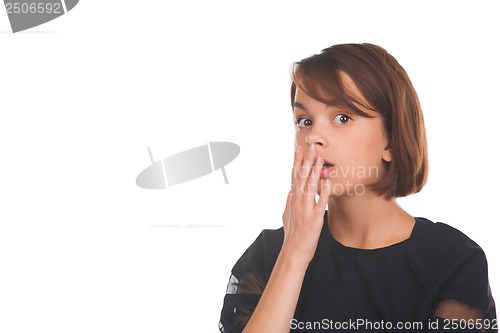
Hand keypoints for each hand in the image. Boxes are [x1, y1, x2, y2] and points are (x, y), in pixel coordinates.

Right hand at [281, 144, 329, 264]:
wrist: (294, 251)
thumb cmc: (292, 234)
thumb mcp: (287, 215)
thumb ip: (289, 202)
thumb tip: (290, 190)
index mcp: (292, 200)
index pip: (294, 176)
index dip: (296, 162)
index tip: (298, 148)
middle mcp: (297, 202)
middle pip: (301, 178)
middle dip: (306, 161)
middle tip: (310, 147)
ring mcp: (305, 210)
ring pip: (310, 187)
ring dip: (314, 172)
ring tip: (319, 159)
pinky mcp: (314, 219)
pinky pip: (320, 204)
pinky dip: (322, 193)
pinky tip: (326, 182)